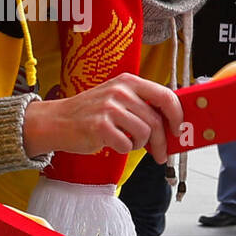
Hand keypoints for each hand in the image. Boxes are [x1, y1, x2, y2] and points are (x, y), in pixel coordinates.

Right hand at [22, 74, 184, 163]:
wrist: (56, 121)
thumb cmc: (89, 113)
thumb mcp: (116, 98)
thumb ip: (141, 105)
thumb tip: (170, 123)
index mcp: (128, 81)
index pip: (165, 95)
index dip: (177, 115)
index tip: (178, 129)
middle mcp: (120, 91)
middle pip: (156, 120)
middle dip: (162, 142)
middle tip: (160, 153)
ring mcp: (109, 108)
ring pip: (144, 133)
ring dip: (140, 145)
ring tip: (128, 143)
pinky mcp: (100, 126)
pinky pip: (127, 145)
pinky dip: (124, 149)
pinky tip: (113, 144)